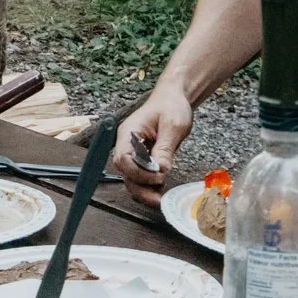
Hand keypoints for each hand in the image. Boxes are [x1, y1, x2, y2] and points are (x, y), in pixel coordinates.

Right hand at [115, 82, 193, 202]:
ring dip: (144, 190)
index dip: (137, 172)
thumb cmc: (171, 106)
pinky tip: (161, 191)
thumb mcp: (173, 125)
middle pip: (125, 173)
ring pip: (132, 178)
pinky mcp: (143, 159)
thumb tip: (160, 170)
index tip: (157, 177)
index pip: (123, 158)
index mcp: (129, 133)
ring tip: (160, 199)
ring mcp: (134, 152)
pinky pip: (141, 176)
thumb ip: (164, 148)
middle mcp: (127, 144)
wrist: (174, 98)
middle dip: (139, 188)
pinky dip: (149, 186)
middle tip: (157, 199)